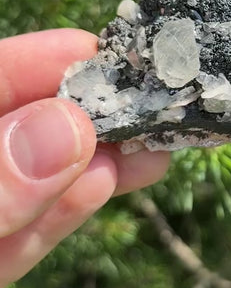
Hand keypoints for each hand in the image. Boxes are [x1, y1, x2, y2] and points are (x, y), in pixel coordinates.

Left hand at [0, 29, 170, 287]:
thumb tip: (66, 128)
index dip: (41, 60)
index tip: (103, 52)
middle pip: (25, 128)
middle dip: (88, 111)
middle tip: (148, 99)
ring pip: (35, 180)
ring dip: (96, 160)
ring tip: (150, 144)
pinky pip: (23, 235)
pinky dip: (66, 210)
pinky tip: (107, 182)